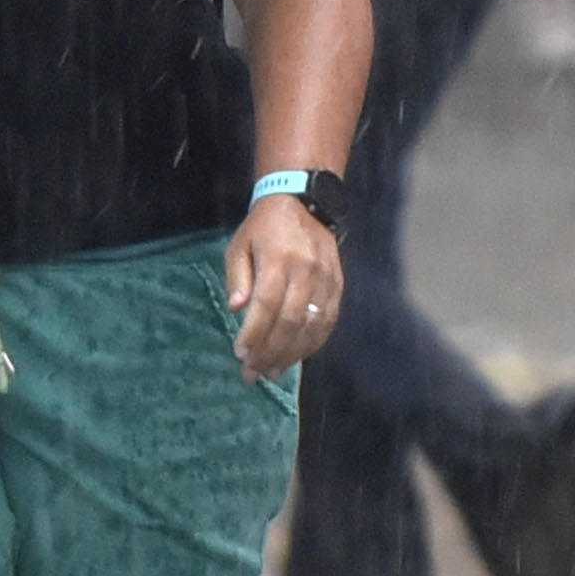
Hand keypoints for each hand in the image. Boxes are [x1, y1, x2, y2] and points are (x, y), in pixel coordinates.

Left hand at [224, 197, 342, 379]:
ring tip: (272, 372)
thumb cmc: (264, 227)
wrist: (304, 202)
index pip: (266, 304)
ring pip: (312, 326)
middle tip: (252, 373)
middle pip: (290, 321)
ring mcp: (326, 279)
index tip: (240, 354)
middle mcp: (306, 271)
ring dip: (291, 354)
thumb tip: (236, 310)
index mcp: (278, 259)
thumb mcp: (239, 245)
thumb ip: (237, 278)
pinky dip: (313, 344)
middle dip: (269, 351)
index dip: (254, 332)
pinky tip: (296, 358)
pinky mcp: (338, 285)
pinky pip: (329, 321)